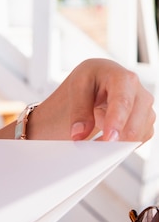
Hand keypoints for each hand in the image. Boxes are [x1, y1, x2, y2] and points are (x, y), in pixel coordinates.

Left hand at [35, 58, 154, 141]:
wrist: (98, 81)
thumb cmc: (90, 80)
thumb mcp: (76, 88)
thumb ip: (78, 111)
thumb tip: (79, 134)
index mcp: (122, 78)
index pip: (123, 102)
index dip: (116, 122)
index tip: (108, 138)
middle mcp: (140, 93)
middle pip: (133, 125)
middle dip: (111, 137)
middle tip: (90, 136)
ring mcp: (145, 109)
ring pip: (136, 136)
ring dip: (114, 139)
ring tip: (97, 122)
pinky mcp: (146, 122)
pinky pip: (136, 141)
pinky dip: (120, 143)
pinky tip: (105, 133)